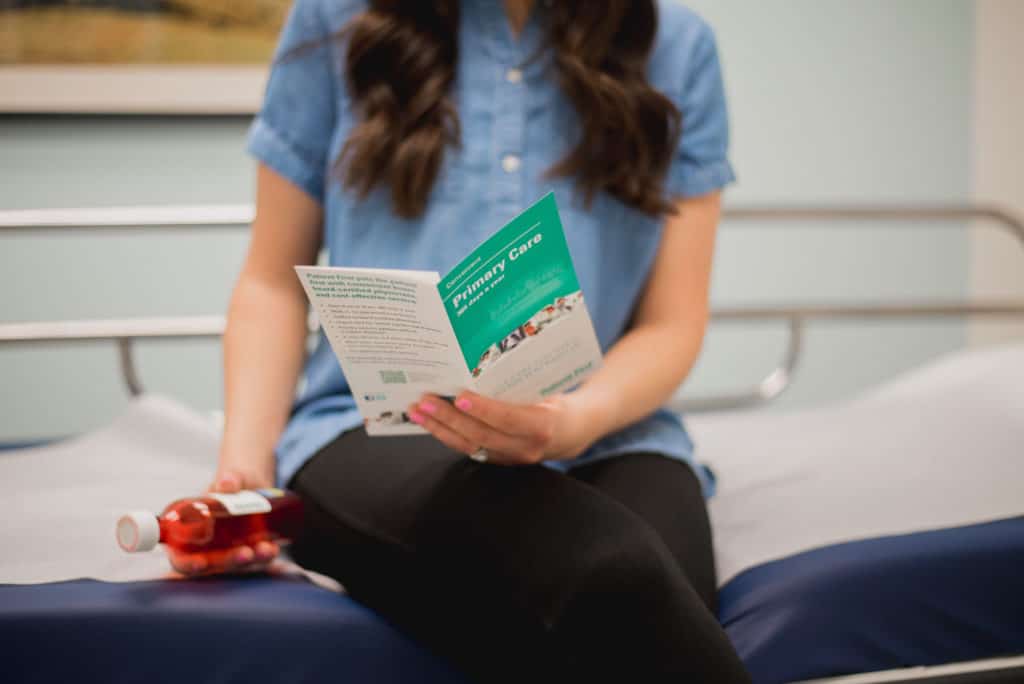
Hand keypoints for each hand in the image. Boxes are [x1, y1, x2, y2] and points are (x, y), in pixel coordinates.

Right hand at [167, 465, 279, 576]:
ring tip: (265, 549)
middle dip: (230, 561)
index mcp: (190, 534)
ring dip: (252, 560)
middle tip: (245, 553)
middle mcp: (209, 548)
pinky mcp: (251, 548)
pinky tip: (273, 548)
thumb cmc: (231, 483)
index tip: (200, 563)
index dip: (187, 564)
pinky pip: (256, 556)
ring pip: (238, 563)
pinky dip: (265, 554)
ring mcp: (231, 550)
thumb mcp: (228, 479)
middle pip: (214, 565)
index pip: (181, 559)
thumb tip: (227, 484)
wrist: (254, 483)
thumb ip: (229, 480)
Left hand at [407, 391, 593, 464]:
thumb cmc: (558, 401)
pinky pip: (468, 449)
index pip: (509, 419)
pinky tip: (429, 422)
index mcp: (543, 425)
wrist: (572, 432)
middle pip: (481, 435)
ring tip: (417, 411)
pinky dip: (446, 434)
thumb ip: (523, 380)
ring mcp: (510, 457)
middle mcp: (525, 447)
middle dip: (449, 418)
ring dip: (439, 428)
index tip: (460, 396)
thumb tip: (488, 357)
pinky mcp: (498, 460)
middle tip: (425, 401)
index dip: (484, 410)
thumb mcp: (549, 388)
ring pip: (469, 446)